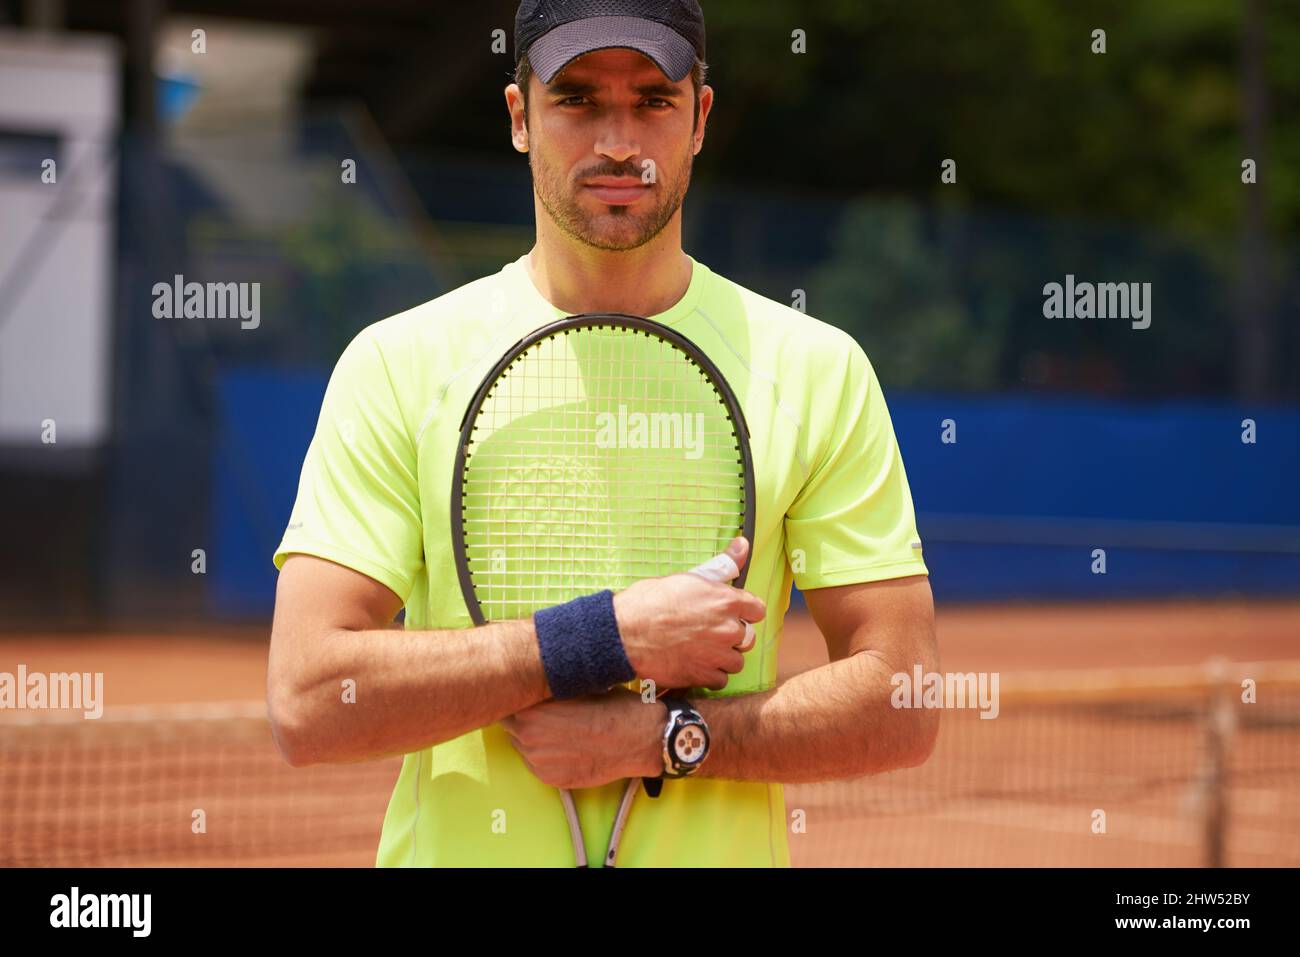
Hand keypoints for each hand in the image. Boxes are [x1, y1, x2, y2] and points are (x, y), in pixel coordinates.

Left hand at [501, 688, 662, 787]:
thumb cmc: (614, 707)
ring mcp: (538, 761)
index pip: (508, 701)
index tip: (527, 694)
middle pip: (510, 724)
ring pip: (520, 745)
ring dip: (531, 737)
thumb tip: (535, 683)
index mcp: (533, 709)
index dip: (519, 696)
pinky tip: (565, 745)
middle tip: (544, 711)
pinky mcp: (551, 779)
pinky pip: (535, 764)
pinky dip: (544, 755)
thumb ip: (549, 689)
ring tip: (558, 729)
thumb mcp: (579, 686)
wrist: (641, 739)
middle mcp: (529, 737)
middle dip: (522, 717)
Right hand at [613, 537, 765, 691]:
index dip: (743, 612)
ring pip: (736, 661)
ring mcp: (717, 655)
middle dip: (732, 636)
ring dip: (722, 657)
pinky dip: (709, 675)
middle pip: (748, 637)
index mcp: (727, 601)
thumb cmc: (651, 601)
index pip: (757, 610)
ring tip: (700, 650)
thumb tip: (743, 544)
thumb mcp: (689, 577)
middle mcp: (728, 629)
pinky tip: (694, 664)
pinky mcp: (703, 676)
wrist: (624, 632)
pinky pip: (721, 680)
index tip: (729, 614)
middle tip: (708, 632)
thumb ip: (722, 565)